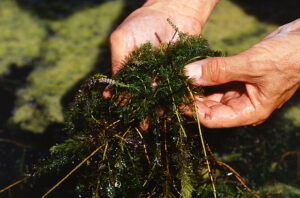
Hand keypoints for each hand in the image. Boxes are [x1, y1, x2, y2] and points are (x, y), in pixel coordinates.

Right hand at [105, 0, 218, 130]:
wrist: (172, 11)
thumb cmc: (141, 23)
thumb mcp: (122, 40)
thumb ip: (118, 63)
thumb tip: (110, 92)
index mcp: (130, 72)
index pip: (125, 92)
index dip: (125, 104)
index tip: (126, 115)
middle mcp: (146, 78)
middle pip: (144, 99)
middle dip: (143, 112)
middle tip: (144, 126)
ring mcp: (163, 77)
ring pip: (161, 97)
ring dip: (160, 108)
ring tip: (159, 119)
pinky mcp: (180, 74)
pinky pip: (178, 88)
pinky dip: (177, 98)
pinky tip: (176, 106)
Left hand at [183, 19, 299, 127]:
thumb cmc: (289, 57)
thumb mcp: (251, 65)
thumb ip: (218, 70)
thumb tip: (188, 74)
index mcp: (249, 112)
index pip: (212, 118)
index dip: (192, 110)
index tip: (175, 97)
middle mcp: (242, 105)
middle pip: (208, 107)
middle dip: (190, 98)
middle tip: (172, 87)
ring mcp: (240, 90)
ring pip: (211, 92)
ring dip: (196, 85)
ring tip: (178, 78)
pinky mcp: (238, 77)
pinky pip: (217, 79)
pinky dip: (205, 75)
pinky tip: (192, 70)